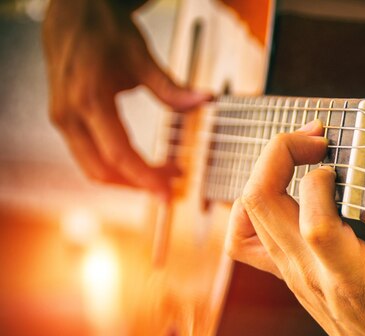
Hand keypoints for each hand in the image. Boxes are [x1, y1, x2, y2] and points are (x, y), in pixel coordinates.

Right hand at [43, 0, 208, 197]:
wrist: (70, 14)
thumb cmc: (105, 31)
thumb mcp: (141, 56)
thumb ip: (171, 87)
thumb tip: (205, 101)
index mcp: (90, 99)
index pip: (119, 154)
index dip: (145, 178)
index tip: (167, 192)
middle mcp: (70, 115)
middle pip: (103, 170)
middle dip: (139, 183)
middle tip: (172, 182)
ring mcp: (62, 120)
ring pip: (92, 169)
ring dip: (126, 179)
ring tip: (161, 174)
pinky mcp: (64, 122)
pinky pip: (87, 157)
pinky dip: (113, 168)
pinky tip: (139, 164)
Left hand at [226, 121, 364, 335]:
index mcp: (351, 279)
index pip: (315, 225)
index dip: (320, 181)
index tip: (342, 159)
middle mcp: (310, 275)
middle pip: (263, 204)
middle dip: (283, 152)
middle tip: (320, 137)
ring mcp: (292, 274)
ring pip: (250, 212)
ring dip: (270, 169)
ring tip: (304, 152)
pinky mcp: (287, 274)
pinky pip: (245, 238)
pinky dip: (252, 205)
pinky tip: (280, 190)